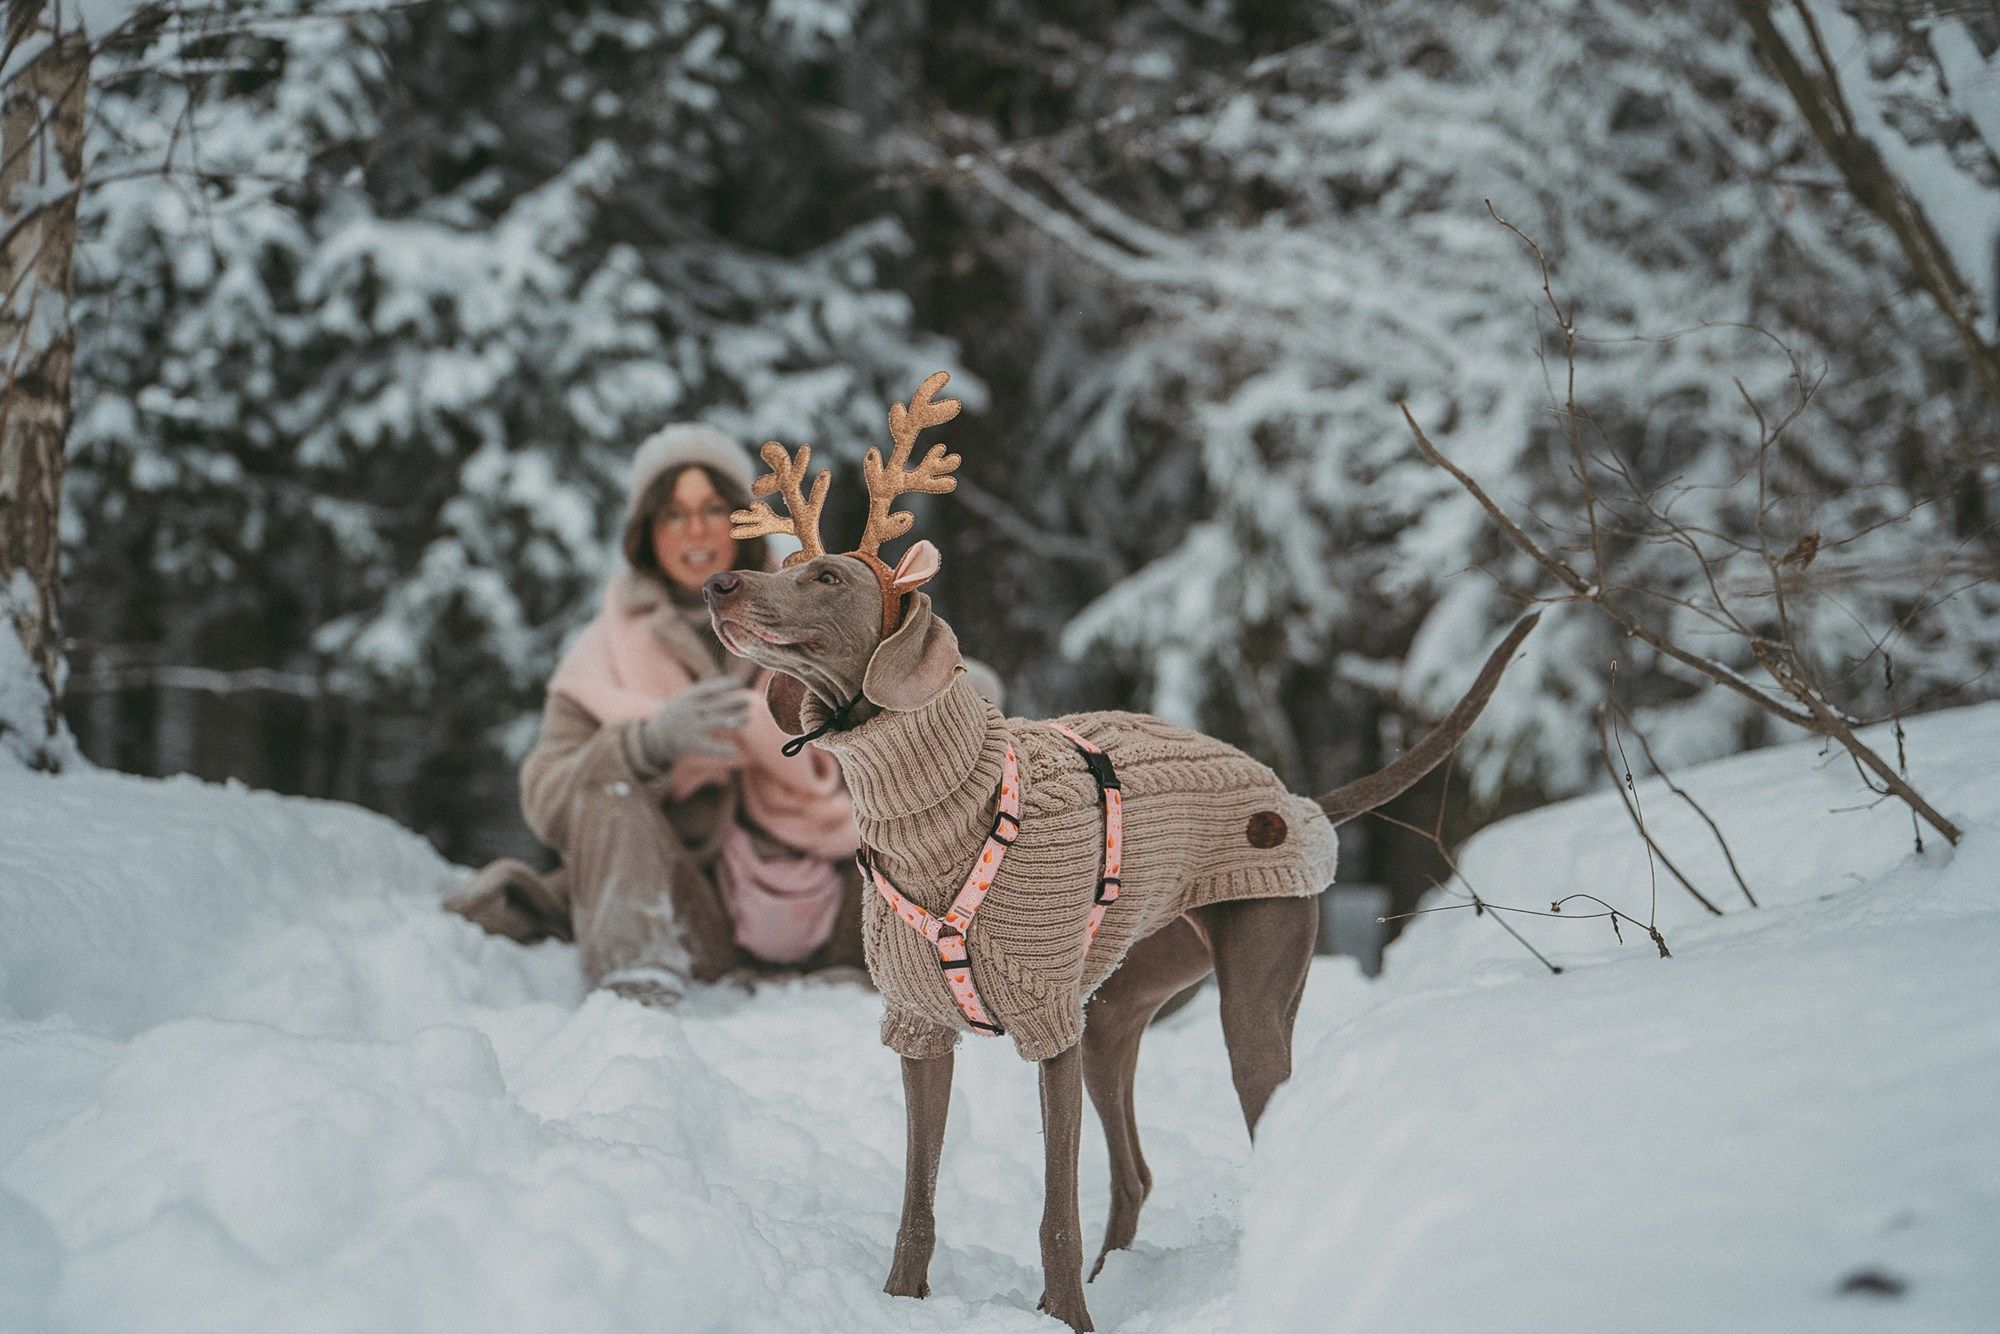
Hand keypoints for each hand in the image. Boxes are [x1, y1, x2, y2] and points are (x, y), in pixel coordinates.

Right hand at [636, 677, 752, 767]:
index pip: (708, 688)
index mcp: (687, 697)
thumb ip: (703, 692)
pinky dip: (721, 749)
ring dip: (734, 719)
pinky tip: (734, 750)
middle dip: (733, 702)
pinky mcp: (691, 744)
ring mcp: (690, 727)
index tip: (739, 682)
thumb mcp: (683, 698)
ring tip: (748, 717)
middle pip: (715, 705)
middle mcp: (689, 711)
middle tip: (747, 701)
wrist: (653, 737)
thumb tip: (729, 682)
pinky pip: (708, 747)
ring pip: (717, 722)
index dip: (724, 684)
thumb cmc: (676, 714)